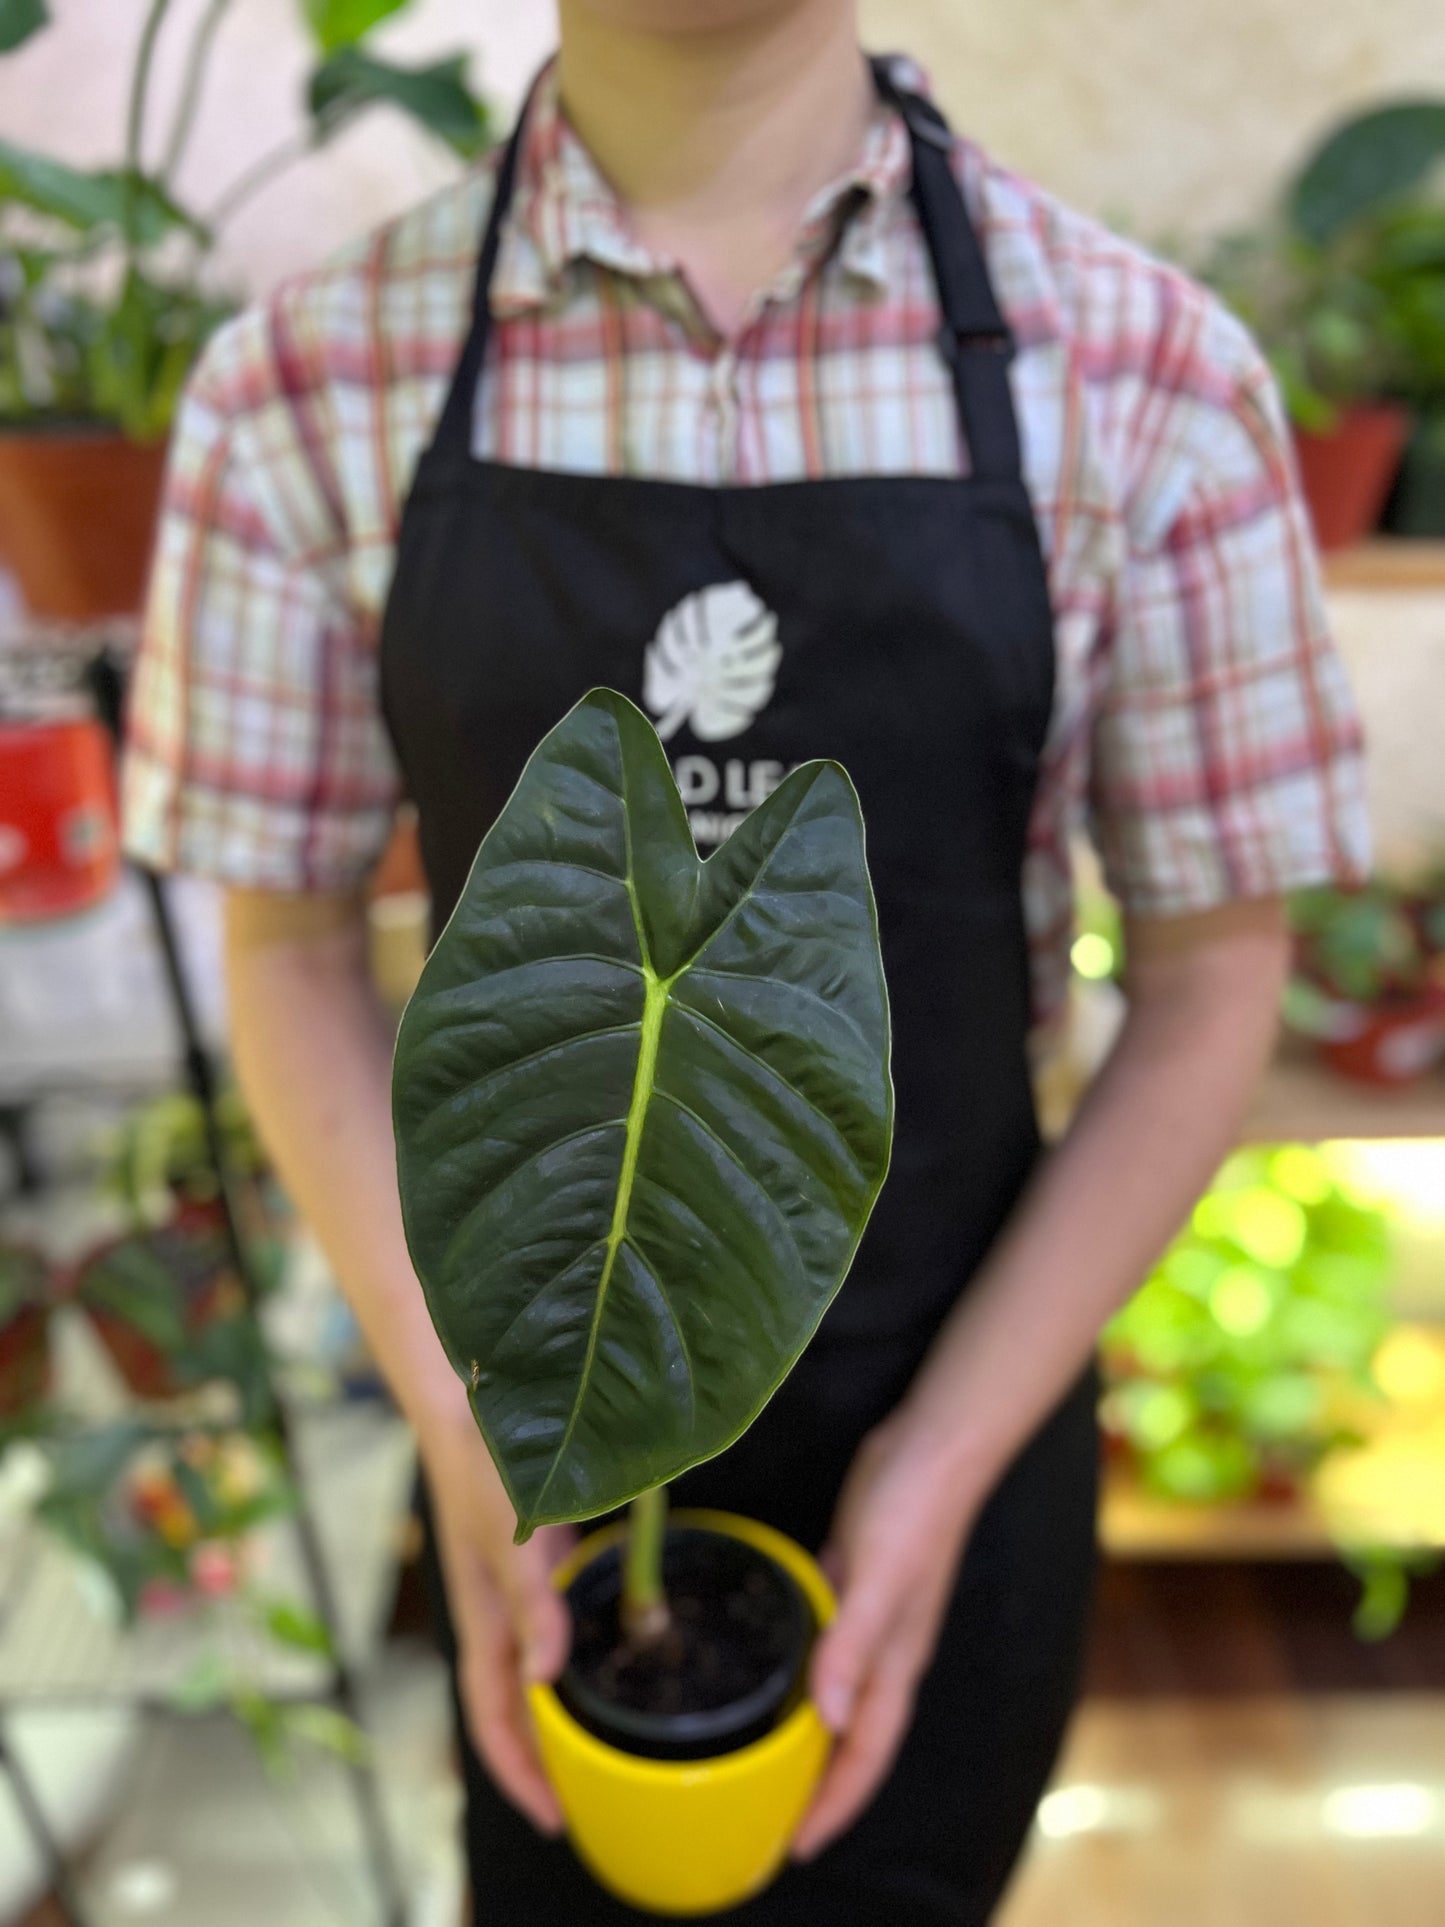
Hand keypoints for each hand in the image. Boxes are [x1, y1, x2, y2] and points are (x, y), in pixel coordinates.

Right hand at [421, 1407, 575, 1832]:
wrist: (466, 1396)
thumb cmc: (483, 1461)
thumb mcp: (512, 1536)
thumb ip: (534, 1604)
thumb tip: (547, 1680)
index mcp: (484, 1617)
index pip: (495, 1718)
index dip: (521, 1773)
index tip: (554, 1819)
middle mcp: (497, 1609)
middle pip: (514, 1702)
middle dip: (544, 1756)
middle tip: (588, 1797)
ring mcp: (514, 1583)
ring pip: (532, 1667)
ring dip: (558, 1710)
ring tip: (600, 1741)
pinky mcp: (533, 1552)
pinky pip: (549, 1622)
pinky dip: (569, 1653)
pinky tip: (605, 1647)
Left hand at [792, 1415, 984, 1861]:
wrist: (935, 1443)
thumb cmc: (914, 1508)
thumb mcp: (879, 1575)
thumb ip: (852, 1641)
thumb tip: (828, 1715)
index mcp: (896, 1661)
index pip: (866, 1754)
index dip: (834, 1804)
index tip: (795, 1848)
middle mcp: (886, 1649)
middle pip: (852, 1736)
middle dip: (820, 1785)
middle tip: (771, 1821)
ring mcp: (872, 1615)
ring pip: (839, 1694)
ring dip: (811, 1732)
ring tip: (769, 1759)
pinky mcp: (856, 1579)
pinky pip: (827, 1644)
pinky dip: (804, 1668)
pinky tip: (775, 1663)